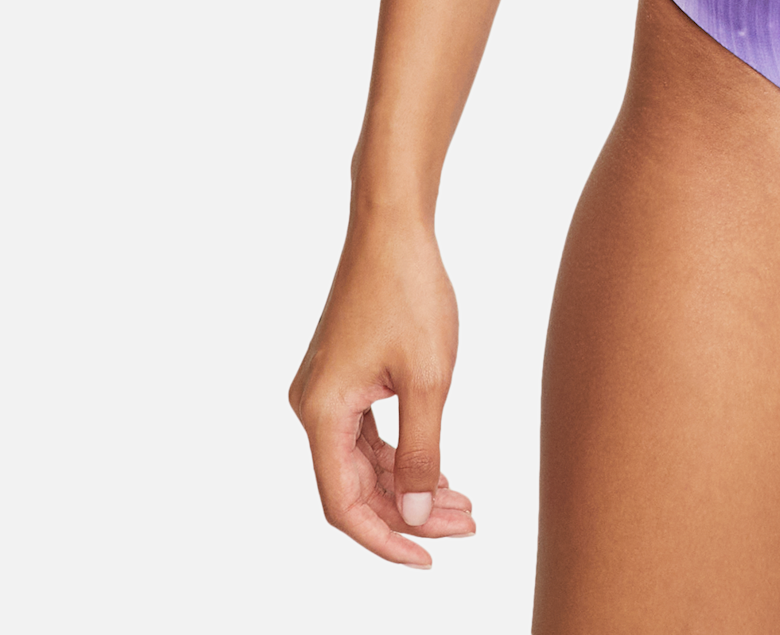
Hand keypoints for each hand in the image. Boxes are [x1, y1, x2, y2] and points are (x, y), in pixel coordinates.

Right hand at [290, 215, 477, 567]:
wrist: (393, 224)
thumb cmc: (410, 290)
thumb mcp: (429, 378)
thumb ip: (421, 453)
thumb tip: (411, 515)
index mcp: (322, 412)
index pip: (344, 504)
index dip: (384, 539)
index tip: (429, 557)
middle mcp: (313, 407)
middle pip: (356, 486)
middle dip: (409, 512)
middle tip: (466, 525)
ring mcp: (326, 391)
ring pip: (365, 462)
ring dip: (410, 486)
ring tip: (463, 504)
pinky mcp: (344, 376)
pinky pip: (368, 435)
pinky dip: (403, 455)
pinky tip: (440, 471)